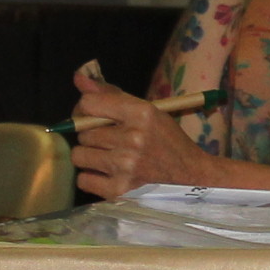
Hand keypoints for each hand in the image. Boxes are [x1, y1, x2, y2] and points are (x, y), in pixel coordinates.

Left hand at [66, 61, 220, 199]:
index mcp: (142, 113)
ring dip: (90, 156)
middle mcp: (133, 139)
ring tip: (108, 158)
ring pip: (79, 155)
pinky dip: (92, 178)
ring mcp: (125, 167)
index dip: (85, 109)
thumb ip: (112, 95)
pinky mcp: (119, 191)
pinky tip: (108, 174)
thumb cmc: (168, 141)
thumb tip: (78, 78)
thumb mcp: (148, 111)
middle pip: (83, 132)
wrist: (191, 177)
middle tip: (110, 140)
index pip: (89, 104)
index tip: (92, 116)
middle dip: (92, 135)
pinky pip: (83, 180)